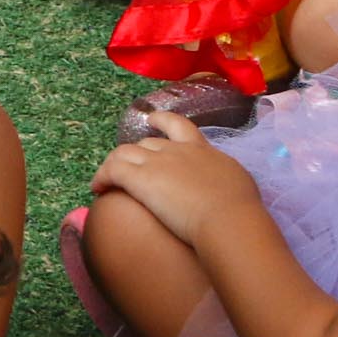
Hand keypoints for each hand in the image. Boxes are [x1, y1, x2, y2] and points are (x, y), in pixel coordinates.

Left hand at [89, 108, 261, 243]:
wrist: (226, 218)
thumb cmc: (239, 207)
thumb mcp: (237, 181)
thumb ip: (223, 176)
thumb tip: (222, 182)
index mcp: (201, 149)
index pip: (178, 126)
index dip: (162, 121)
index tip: (152, 119)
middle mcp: (176, 150)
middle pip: (146, 143)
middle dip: (136, 154)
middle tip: (130, 168)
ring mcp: (156, 162)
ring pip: (124, 153)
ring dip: (114, 164)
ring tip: (106, 178)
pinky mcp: (140, 179)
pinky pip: (112, 171)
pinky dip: (101, 177)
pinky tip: (98, 189)